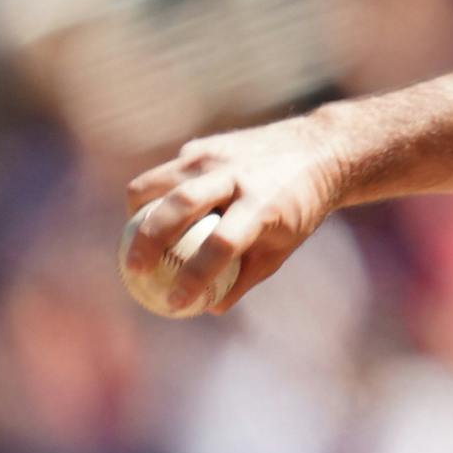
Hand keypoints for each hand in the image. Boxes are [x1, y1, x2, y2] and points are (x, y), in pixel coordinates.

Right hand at [121, 113, 349, 313]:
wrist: (320, 149)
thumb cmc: (301, 207)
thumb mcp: (285, 246)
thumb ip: (247, 276)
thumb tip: (210, 308)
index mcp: (263, 204)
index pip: (220, 245)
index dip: (194, 277)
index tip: (174, 302)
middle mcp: (237, 175)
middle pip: (179, 205)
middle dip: (146, 240)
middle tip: (132, 270)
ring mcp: (217, 154)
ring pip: (156, 182)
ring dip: (137, 214)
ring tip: (131, 241)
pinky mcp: (204, 144)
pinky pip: (167, 173)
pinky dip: (156, 195)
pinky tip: (154, 215)